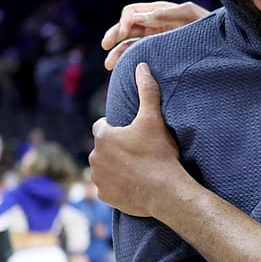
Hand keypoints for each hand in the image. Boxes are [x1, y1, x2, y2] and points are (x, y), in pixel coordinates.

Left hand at [89, 63, 183, 216]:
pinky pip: (106, 186)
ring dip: (114, 166)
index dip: (116, 128)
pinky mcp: (104, 195)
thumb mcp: (154, 119)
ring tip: (135, 168)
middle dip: (115, 147)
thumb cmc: (159, 153)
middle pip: (102, 147)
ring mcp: (98, 178)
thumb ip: (147, 91)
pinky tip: (132, 184)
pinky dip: (116, 185)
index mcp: (103, 136)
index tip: (131, 133)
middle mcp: (94, 156)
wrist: (165, 192)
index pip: (101, 125)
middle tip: (137, 150)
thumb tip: (141, 66)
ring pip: (103, 167)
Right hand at [101, 1, 210, 70]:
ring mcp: (156, 40)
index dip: (124, 22)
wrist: (224, 45)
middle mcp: (155, 25)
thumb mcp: (190, 16)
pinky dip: (129, 61)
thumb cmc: (208, 27)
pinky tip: (122, 70)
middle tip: (106, 45)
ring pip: (130, 44)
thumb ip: (167, 14)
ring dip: (118, 52)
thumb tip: (140, 17)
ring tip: (109, 65)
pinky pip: (139, 55)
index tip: (124, 33)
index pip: (133, 13)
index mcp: (160, 12)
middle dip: (115, 35)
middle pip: (127, 28)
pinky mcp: (160, 54)